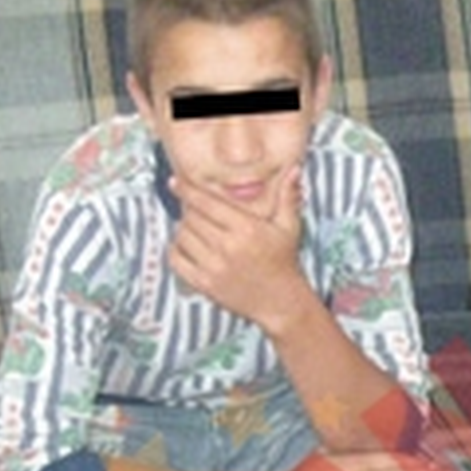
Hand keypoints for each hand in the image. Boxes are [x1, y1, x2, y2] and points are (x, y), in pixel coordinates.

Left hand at [168, 166, 305, 324]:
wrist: (281, 301)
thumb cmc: (284, 261)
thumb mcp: (289, 227)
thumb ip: (287, 196)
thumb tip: (294, 170)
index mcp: (246, 229)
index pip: (207, 203)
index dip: (188, 190)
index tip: (176, 182)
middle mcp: (228, 247)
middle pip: (191, 218)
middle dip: (190, 210)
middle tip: (196, 210)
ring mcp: (214, 267)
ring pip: (182, 237)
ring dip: (184, 229)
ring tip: (196, 229)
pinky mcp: (205, 284)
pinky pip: (177, 260)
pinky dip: (176, 250)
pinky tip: (187, 246)